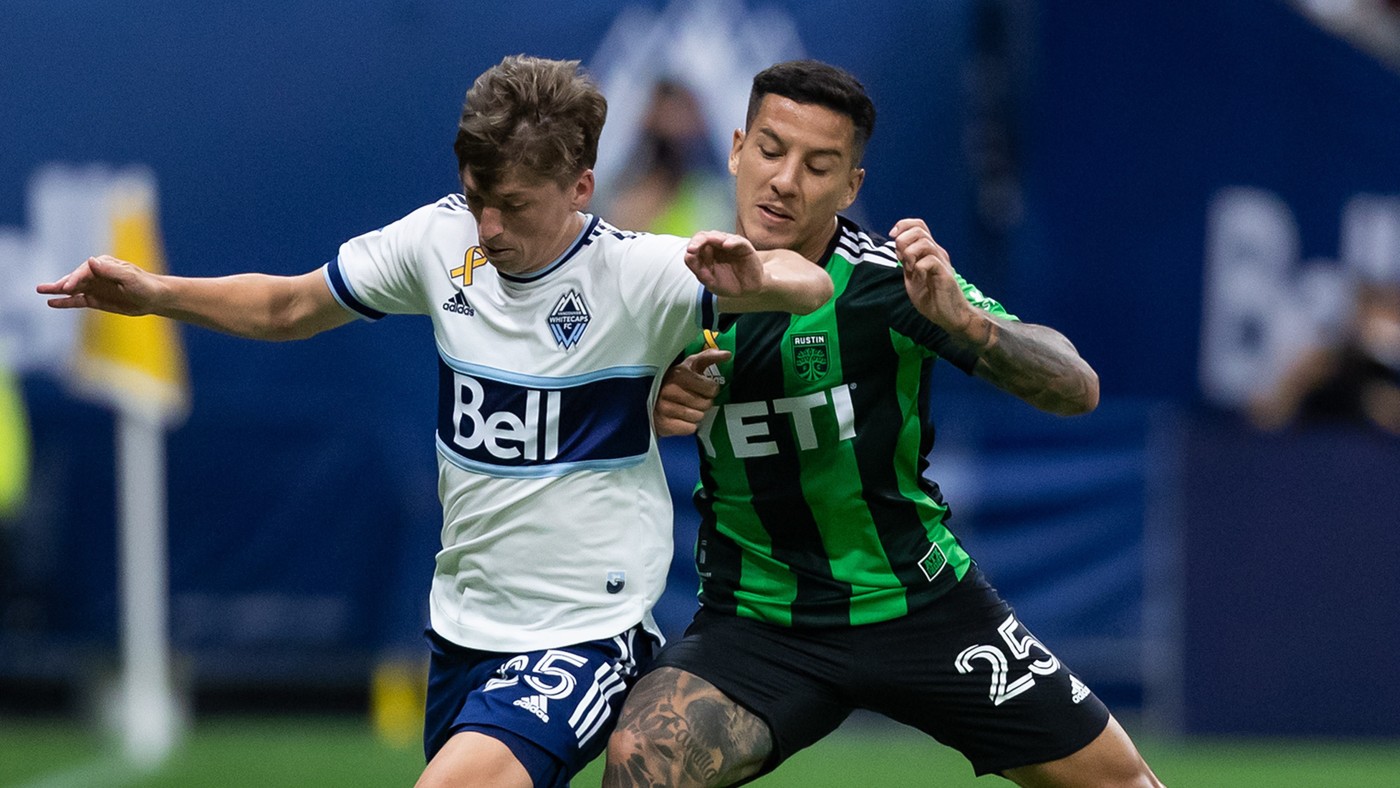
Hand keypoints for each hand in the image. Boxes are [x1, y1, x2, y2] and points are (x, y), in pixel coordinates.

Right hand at [36, 255, 161, 315]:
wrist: (155, 298)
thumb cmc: (145, 285)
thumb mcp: (129, 278)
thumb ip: (110, 271)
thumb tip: (91, 261)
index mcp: (103, 264)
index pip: (84, 271)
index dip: (75, 279)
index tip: (67, 288)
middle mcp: (96, 274)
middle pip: (74, 279)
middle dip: (60, 284)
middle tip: (42, 288)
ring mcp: (94, 287)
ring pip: (72, 290)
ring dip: (57, 291)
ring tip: (40, 291)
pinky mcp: (96, 299)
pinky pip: (78, 301)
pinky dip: (66, 302)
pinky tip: (52, 303)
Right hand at [654, 348, 730, 436]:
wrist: (647, 398)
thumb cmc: (673, 380)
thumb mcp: (688, 365)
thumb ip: (709, 357)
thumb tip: (727, 354)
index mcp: (679, 374)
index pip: (713, 389)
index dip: (709, 389)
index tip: (701, 388)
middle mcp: (670, 390)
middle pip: (707, 404)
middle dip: (702, 402)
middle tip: (691, 398)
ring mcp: (664, 408)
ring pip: (699, 417)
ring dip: (694, 414)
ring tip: (684, 407)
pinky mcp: (662, 424)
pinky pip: (690, 429)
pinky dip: (687, 426)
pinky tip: (678, 418)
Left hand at [685, 231, 763, 297]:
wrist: (749, 290)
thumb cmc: (729, 284)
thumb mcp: (711, 282)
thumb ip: (699, 271)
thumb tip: (688, 256)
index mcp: (707, 253)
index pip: (695, 244)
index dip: (692, 247)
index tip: (689, 254)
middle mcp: (717, 246)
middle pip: (704, 236)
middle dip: (697, 241)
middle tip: (692, 249)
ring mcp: (730, 245)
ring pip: (719, 236)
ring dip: (713, 238)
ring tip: (708, 241)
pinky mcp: (744, 247)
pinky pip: (738, 241)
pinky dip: (732, 241)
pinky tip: (726, 245)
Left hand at [892, 219, 980, 338]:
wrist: (949, 315)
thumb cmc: (932, 298)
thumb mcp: (912, 277)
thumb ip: (906, 262)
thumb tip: (896, 247)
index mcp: (929, 251)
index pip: (918, 225)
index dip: (903, 225)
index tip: (892, 237)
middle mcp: (937, 252)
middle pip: (919, 230)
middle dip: (903, 241)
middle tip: (901, 259)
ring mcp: (942, 262)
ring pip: (924, 242)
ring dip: (910, 254)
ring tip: (910, 268)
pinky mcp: (945, 274)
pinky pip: (929, 261)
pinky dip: (918, 268)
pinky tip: (919, 279)